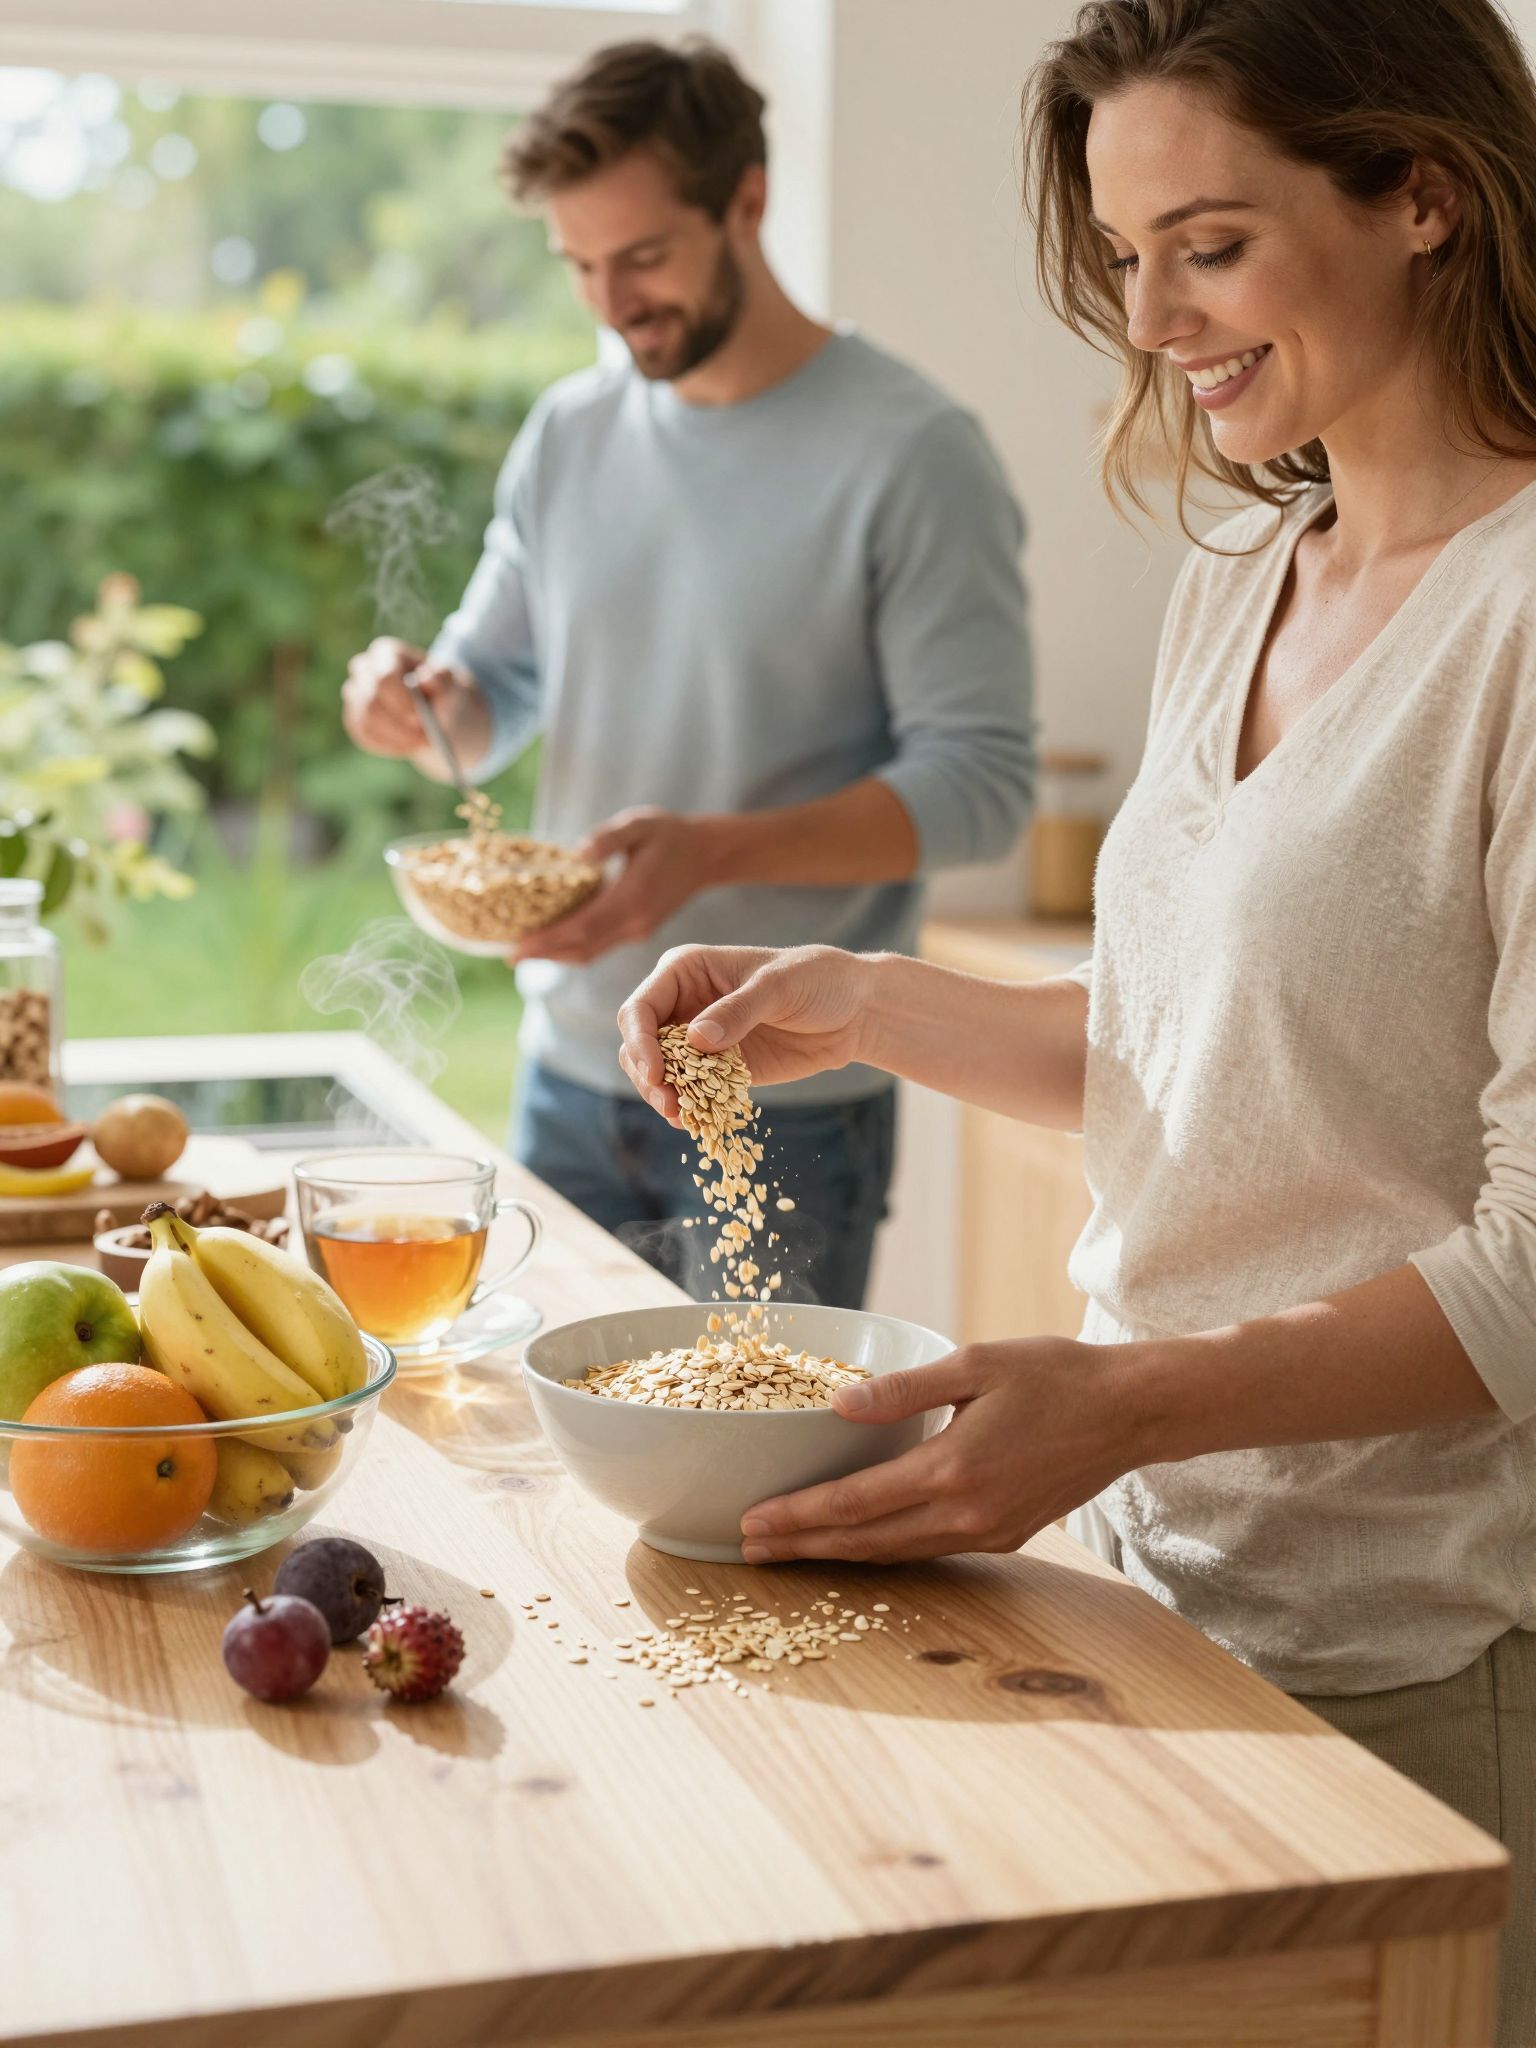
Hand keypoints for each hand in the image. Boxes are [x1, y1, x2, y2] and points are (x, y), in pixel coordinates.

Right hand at [341, 637, 464, 758]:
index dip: (402, 702)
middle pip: (370, 700)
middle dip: (398, 725)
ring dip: (396, 738)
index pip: (385, 677)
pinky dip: (388, 745)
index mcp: (387, 653)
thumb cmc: (444, 694)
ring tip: (421, 741)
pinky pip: (364, 735)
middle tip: (423, 738)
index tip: (420, 718)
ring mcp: (356, 693)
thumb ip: (443, 680)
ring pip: (365, 721)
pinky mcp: (355, 717)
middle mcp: (365, 668)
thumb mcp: (451, 686)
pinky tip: (407, 745)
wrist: (438, 713)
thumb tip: (425, 677)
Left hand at [508, 808, 704, 966]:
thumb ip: (610, 837)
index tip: (517, 948)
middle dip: (544, 953)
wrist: (707, 854)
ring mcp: (637, 931)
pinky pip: (600, 945)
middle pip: (581, 948)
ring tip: (525, 951)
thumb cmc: (671, 834)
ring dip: (557, 954)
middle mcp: (634, 923)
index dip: (548, 941)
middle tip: (509, 956)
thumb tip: (580, 854)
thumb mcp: (641, 824)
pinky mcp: (637, 930)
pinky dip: (573, 947)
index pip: (582, 928)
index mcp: (632, 900)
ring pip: (590, 952)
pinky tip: (555, 940)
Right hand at [617, 941, 871, 1121]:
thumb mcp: (779, 987)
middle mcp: (684, 1004)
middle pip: (640, 1044)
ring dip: (664, 1097)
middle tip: (670, 1104)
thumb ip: (738, 1010)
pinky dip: (689, 1108)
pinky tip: (697, 1123)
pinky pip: (691, 1091)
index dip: (640, 1041)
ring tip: (682, 1118)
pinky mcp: (719, 1069)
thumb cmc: (816, 980)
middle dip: (648, 1076)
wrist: (853, 1010)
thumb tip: (695, 1039)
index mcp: (686, 970)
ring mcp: (699, 1039)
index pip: (641, 1008)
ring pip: (659, 1073)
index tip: (656, 1073)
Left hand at [737, 1338, 1142, 1563]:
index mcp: (952, 1469)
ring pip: (897, 1554)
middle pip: (866, 1542)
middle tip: (748, 1549)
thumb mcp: (976, 1363)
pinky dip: (886, 1549)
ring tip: (791, 1552)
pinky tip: (860, 1541)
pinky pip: (929, 1550)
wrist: (1130, 1412)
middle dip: (803, 1548)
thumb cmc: (1055, 1376)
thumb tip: (838, 1405)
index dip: (798, 1517)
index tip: (752, 1522)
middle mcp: (967, 1514)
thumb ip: (903, 1388)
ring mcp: (988, 1532)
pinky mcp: (1006, 1535)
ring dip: (839, 1555)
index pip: (855, 1504)